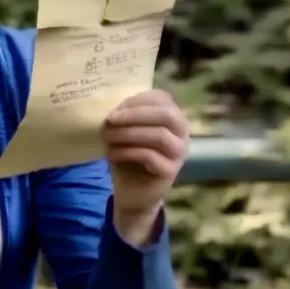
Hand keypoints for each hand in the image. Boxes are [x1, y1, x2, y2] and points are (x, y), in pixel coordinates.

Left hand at [103, 89, 188, 242]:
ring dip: (129, 133)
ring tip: (108, 137)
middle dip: (136, 114)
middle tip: (111, 119)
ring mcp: (179, 153)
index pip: (162, 98)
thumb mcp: (125, 130)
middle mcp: (181, 132)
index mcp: (172, 116)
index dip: (137, 100)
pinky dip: (127, 152)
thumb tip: (114, 107)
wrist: (132, 190)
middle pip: (167, 114)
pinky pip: (151, 156)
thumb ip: (125, 115)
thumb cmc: (128, 154)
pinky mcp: (171, 171)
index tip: (114, 108)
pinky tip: (112, 154)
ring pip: (160, 136)